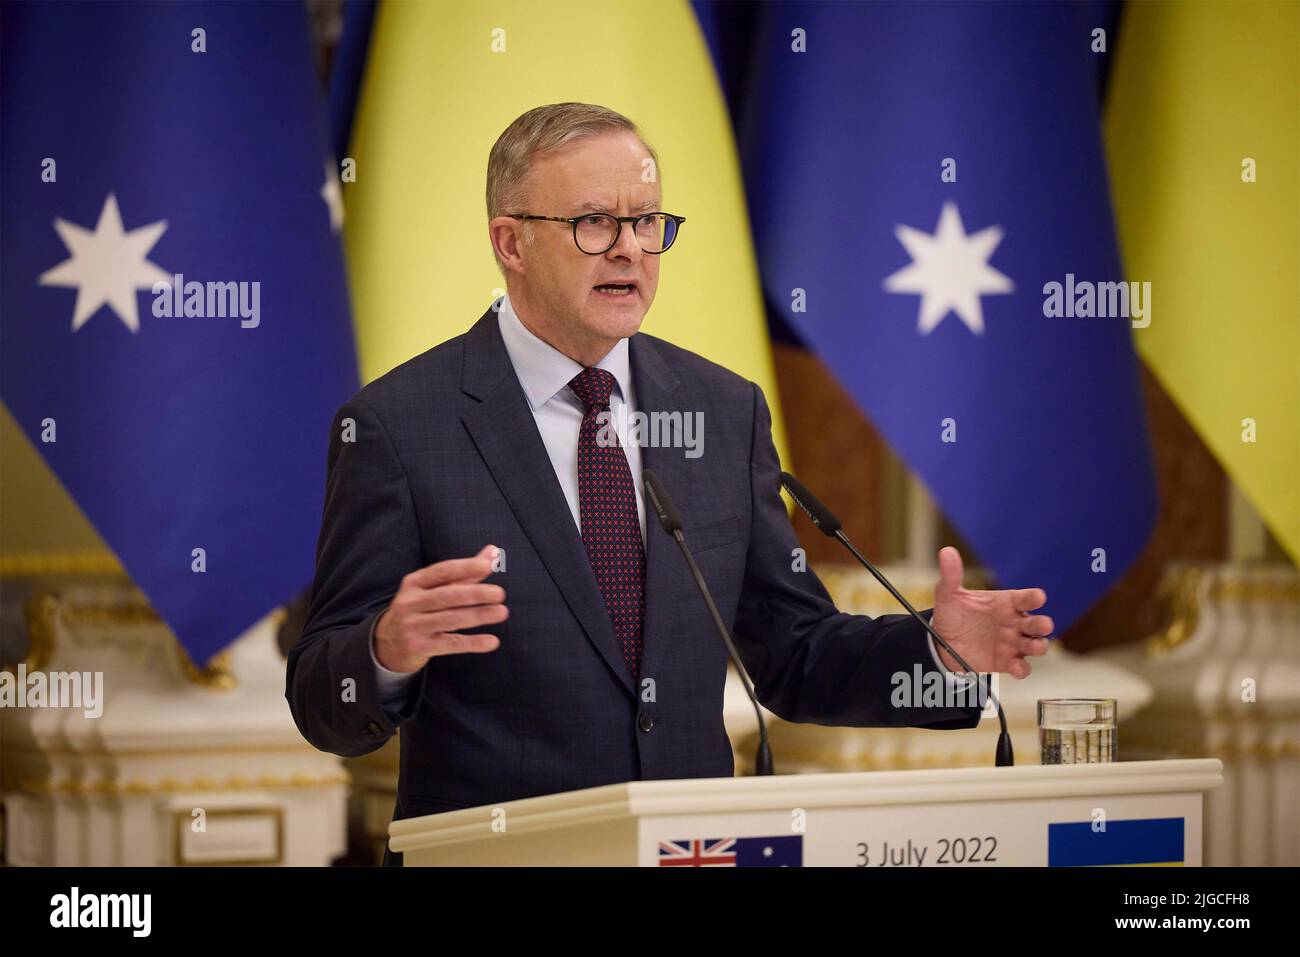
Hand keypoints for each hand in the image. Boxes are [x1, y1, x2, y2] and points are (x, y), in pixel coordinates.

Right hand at [373, 544, 506, 672]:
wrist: (389, 643)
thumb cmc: (421, 609)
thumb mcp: (435, 588)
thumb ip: (466, 572)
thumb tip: (494, 551)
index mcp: (414, 583)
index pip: (441, 571)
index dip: (464, 568)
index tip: (486, 566)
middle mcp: (410, 603)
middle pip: (446, 596)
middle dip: (474, 593)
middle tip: (500, 593)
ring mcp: (412, 626)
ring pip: (450, 619)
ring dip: (478, 615)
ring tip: (502, 612)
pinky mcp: (418, 648)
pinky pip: (450, 644)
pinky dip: (472, 643)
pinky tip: (492, 641)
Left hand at [929, 546, 1051, 678]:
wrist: (942, 642)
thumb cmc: (953, 614)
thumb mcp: (949, 595)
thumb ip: (951, 576)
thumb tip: (947, 552)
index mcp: (1006, 603)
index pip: (1025, 598)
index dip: (1033, 597)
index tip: (1038, 597)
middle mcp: (1014, 622)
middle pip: (1037, 623)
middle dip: (1043, 624)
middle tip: (1043, 624)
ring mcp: (1012, 643)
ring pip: (1035, 645)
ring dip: (1039, 646)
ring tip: (1036, 646)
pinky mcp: (1006, 662)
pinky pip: (1021, 668)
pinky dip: (1022, 669)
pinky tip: (1016, 667)